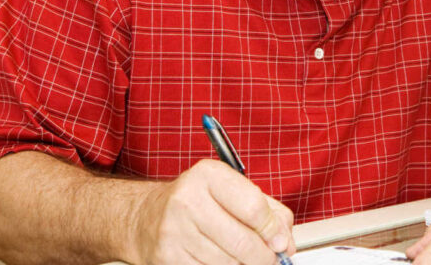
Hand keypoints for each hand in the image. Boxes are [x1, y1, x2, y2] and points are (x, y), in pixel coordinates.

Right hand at [131, 159, 294, 263]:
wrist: (145, 217)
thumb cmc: (196, 202)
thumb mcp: (231, 191)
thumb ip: (266, 211)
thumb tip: (285, 242)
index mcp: (208, 176)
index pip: (253, 207)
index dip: (273, 230)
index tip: (280, 241)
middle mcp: (188, 200)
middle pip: (243, 241)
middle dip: (264, 256)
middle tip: (270, 258)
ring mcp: (175, 231)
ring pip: (228, 263)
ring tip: (244, 257)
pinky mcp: (167, 258)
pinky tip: (222, 261)